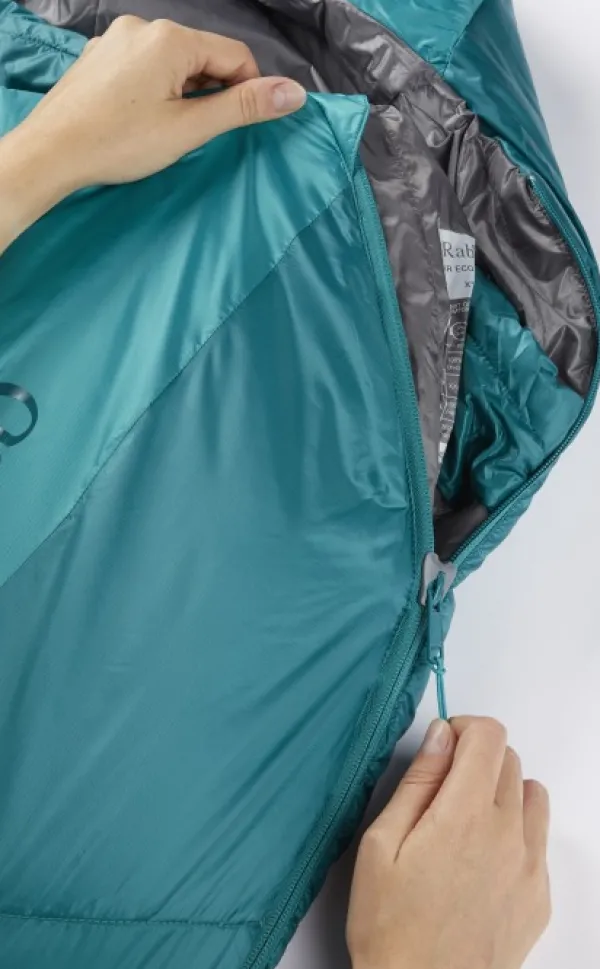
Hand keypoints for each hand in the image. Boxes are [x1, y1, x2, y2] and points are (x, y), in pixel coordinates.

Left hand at [0, 16, 305, 251]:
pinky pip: (145, 66)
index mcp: (171, 39)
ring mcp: (118, 39)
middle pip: (203, 57)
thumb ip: (243, 108)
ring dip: (185, 93)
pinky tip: (143, 121)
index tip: (240, 125)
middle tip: (197, 133)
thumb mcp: (190, 129)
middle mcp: (144, 27)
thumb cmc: (119, 143)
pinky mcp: (101, 56)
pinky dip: (157, 90)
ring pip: (174, 63)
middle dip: (212, 93)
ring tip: (167, 131)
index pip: (235, 55)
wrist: (53, 152)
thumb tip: (294, 93)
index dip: (249, 91)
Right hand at [347, 717, 550, 968]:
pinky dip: (515, 831)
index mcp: (467, 814)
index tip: (442, 746)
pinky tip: (480, 860)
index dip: (464, 729)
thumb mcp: (382, 844)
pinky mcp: (539, 896)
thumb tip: (441, 736)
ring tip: (465, 821)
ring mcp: (532, 867)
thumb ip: (418, 781)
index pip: (490, 736)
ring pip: (532, 795)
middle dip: (477, 759)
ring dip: (502, 791)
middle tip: (441, 790)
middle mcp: (510, 834)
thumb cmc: (391, 925)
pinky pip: (538, 839)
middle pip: (510, 760)